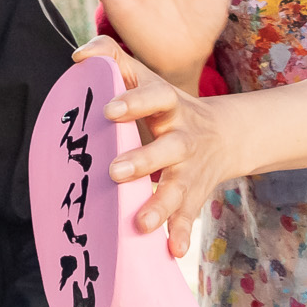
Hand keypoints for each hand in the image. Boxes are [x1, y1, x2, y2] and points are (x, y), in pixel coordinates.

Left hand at [87, 38, 236, 257]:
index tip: (108, 111)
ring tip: (142, 222)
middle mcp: (183, 137)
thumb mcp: (147, 78)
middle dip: (144, 160)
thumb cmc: (166, 105)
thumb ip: (113, 58)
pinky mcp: (195, 195)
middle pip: (168, 148)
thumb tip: (79, 55)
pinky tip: (172, 251)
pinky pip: (189, 216)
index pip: (155, 97)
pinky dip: (181, 233)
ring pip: (178, 187)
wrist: (226, 135)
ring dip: (161, 205)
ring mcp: (190, 169)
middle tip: (114, 172)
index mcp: (168, 105)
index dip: (133, 102)